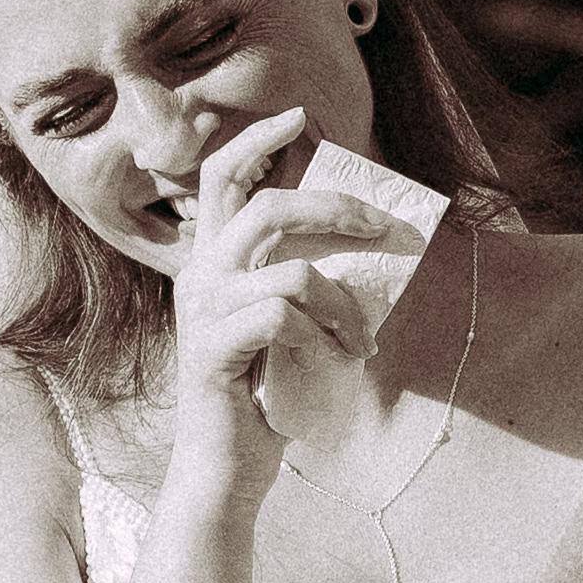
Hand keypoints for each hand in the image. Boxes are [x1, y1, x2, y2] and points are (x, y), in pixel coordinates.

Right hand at [168, 109, 398, 506]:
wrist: (228, 466)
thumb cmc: (265, 391)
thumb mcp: (288, 322)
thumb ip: (306, 278)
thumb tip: (369, 243)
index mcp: (214, 261)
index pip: (221, 178)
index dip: (257, 140)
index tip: (300, 116)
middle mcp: (201, 276)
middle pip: (268, 207)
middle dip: (335, 208)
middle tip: (381, 228)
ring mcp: (204, 312)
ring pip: (294, 272)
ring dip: (344, 307)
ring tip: (360, 343)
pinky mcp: (213, 350)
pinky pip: (284, 320)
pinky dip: (323, 339)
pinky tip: (332, 363)